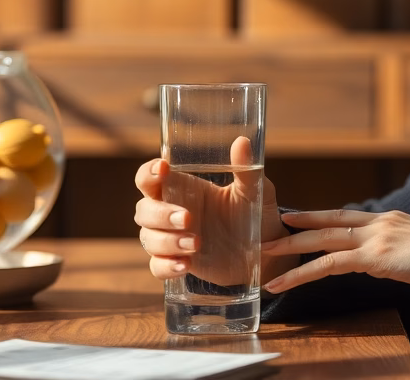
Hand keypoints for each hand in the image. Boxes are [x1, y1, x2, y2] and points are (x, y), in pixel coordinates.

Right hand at [134, 136, 294, 283]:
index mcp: (183, 189)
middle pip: (143, 210)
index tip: (163, 168)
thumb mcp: (255, 191)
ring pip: (147, 238)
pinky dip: (166, 266)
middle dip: (160, 214)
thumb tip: (242, 142)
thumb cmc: (255, 214)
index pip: (149, 177)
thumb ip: (246, 169)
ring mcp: (172, 239)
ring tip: (196, 244)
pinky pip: (156, 267)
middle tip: (187, 218)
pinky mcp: (177, 263)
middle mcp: (171, 212)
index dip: (148, 172)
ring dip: (167, 241)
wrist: (266, 252)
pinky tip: (185, 265)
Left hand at [259, 209, 409, 292]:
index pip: (346, 217)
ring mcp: (374, 237)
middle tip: (270, 230)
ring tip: (266, 255)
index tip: (299, 218)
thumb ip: (400, 252)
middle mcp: (378, 223)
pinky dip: (303, 274)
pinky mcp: (373, 256)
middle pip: (328, 222)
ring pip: (321, 241)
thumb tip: (386, 263)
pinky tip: (285, 282)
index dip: (321, 217)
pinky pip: (329, 265)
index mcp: (390, 219)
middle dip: (297, 226)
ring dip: (291, 248)